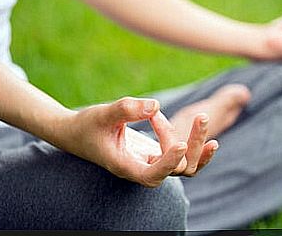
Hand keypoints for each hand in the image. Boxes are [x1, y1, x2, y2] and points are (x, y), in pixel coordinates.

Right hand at [56, 97, 217, 187]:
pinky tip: (201, 127)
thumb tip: (156, 106)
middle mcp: (141, 168)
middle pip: (177, 170)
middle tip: (200, 116)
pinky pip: (180, 158)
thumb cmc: (87, 124)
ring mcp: (149, 163)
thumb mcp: (104, 114)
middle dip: (193, 146)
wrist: (77, 133)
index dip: (169, 162)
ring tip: (204, 119)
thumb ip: (127, 109)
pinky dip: (193, 146)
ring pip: (184, 166)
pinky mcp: (154, 155)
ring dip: (198, 146)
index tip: (181, 143)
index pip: (153, 174)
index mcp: (125, 165)